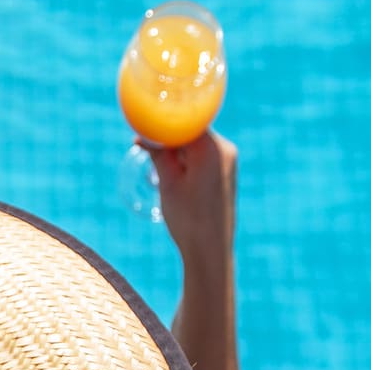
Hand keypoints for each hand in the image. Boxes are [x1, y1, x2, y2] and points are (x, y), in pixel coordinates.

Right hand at [148, 130, 237, 268]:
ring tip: (155, 162)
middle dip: (167, 135)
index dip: (162, 120)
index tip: (142, 124)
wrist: (211, 250)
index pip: (185, 119)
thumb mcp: (168, 182)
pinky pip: (203, 155)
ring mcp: (228, 161)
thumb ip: (158, 153)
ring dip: (175, 148)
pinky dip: (186, 158)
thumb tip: (142, 134)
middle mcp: (224, 149)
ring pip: (196, 142)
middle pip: (191, 129)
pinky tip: (171, 172)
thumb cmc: (188, 218)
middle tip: (143, 145)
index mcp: (211, 148)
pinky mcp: (226, 172)